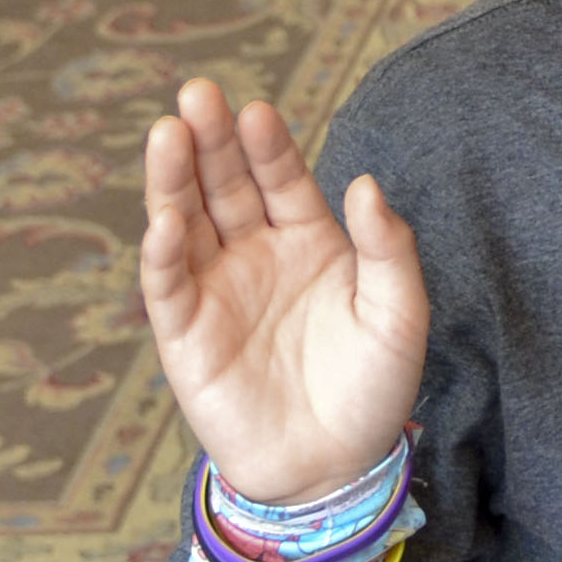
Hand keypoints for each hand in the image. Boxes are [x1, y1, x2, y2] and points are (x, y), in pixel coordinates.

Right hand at [138, 77, 429, 504]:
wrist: (335, 467)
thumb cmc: (373, 389)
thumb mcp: (400, 314)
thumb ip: (388, 248)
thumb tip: (366, 183)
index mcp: (307, 240)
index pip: (280, 178)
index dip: (267, 145)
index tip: (258, 110)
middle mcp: (254, 254)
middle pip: (224, 185)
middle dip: (210, 140)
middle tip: (197, 94)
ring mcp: (216, 290)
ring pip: (186, 221)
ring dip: (173, 179)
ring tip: (167, 133)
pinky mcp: (186, 334)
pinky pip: (168, 285)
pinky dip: (161, 251)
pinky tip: (164, 218)